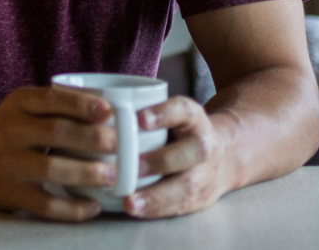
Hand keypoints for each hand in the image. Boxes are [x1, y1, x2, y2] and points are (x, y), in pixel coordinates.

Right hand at [0, 86, 119, 221]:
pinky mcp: (10, 194)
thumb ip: (56, 104)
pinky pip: (46, 205)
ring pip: (51, 170)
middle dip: (92, 138)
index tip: (107, 111)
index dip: (80, 104)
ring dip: (86, 173)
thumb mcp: (22, 106)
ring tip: (113, 176)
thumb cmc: (8, 129)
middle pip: (56, 132)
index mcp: (17, 104)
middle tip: (120, 145)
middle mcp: (9, 131)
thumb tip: (110, 110)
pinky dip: (73, 209)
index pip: (50, 99)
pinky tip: (93, 206)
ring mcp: (8, 165)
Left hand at [125, 96, 230, 217]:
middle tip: (132, 168)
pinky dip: (157, 210)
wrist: (224, 156)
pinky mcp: (200, 198)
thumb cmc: (180, 130)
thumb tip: (94, 107)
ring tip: (130, 202)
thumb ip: (142, 109)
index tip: (139, 119)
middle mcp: (203, 144)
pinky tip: (135, 210)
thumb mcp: (171, 112)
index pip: (182, 110)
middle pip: (192, 152)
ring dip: (156, 196)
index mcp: (193, 118)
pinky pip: (180, 206)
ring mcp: (205, 174)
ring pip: (186, 186)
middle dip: (160, 161)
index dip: (163, 114)